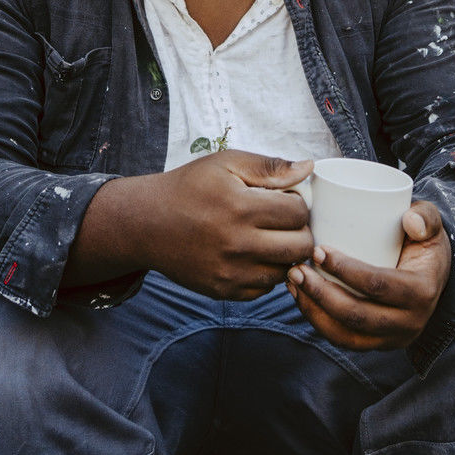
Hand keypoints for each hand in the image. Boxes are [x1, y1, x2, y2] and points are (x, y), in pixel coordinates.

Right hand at [149, 150, 313, 299]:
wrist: (147, 223)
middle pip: (300, 246)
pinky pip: (264, 289)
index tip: (285, 198)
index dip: (297, 202)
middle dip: (299, 230)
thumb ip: (269, 167)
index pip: (298, 212)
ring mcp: (231, 272)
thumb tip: (308, 168)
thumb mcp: (226, 163)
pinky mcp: (223, 291)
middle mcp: (238, 244)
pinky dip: (266, 273)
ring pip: (286, 271)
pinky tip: (253, 254)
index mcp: (241, 208)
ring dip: (285, 254)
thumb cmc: (189, 187)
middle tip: (284, 221)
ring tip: (269, 237)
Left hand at [286, 201, 451, 349]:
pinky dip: (319, 322)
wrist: (434, 275)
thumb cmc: (424, 242)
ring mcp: (392, 338)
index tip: (318, 250)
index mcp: (421, 291)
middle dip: (320, 294)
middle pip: (356, 315)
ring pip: (346, 335)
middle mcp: (409, 322)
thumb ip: (425, 216)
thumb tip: (409, 220)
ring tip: (293, 282)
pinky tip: (301, 298)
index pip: (377, 284)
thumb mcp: (430, 224)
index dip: (345, 270)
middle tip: (297, 269)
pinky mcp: (377, 344)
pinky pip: (344, 340)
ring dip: (314, 310)